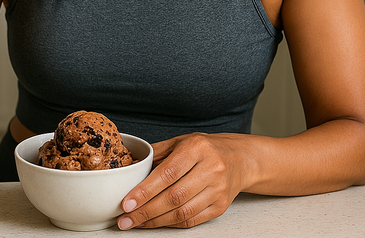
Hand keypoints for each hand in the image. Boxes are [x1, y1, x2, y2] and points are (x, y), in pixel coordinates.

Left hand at [118, 133, 249, 229]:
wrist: (239, 159)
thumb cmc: (205, 149)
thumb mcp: (181, 141)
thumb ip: (157, 153)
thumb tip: (131, 166)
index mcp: (197, 148)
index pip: (167, 173)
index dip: (145, 190)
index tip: (127, 202)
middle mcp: (210, 168)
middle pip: (174, 196)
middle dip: (146, 210)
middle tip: (126, 218)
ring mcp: (217, 189)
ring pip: (183, 212)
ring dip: (156, 221)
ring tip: (137, 222)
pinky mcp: (221, 206)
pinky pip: (192, 220)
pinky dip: (171, 224)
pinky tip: (156, 222)